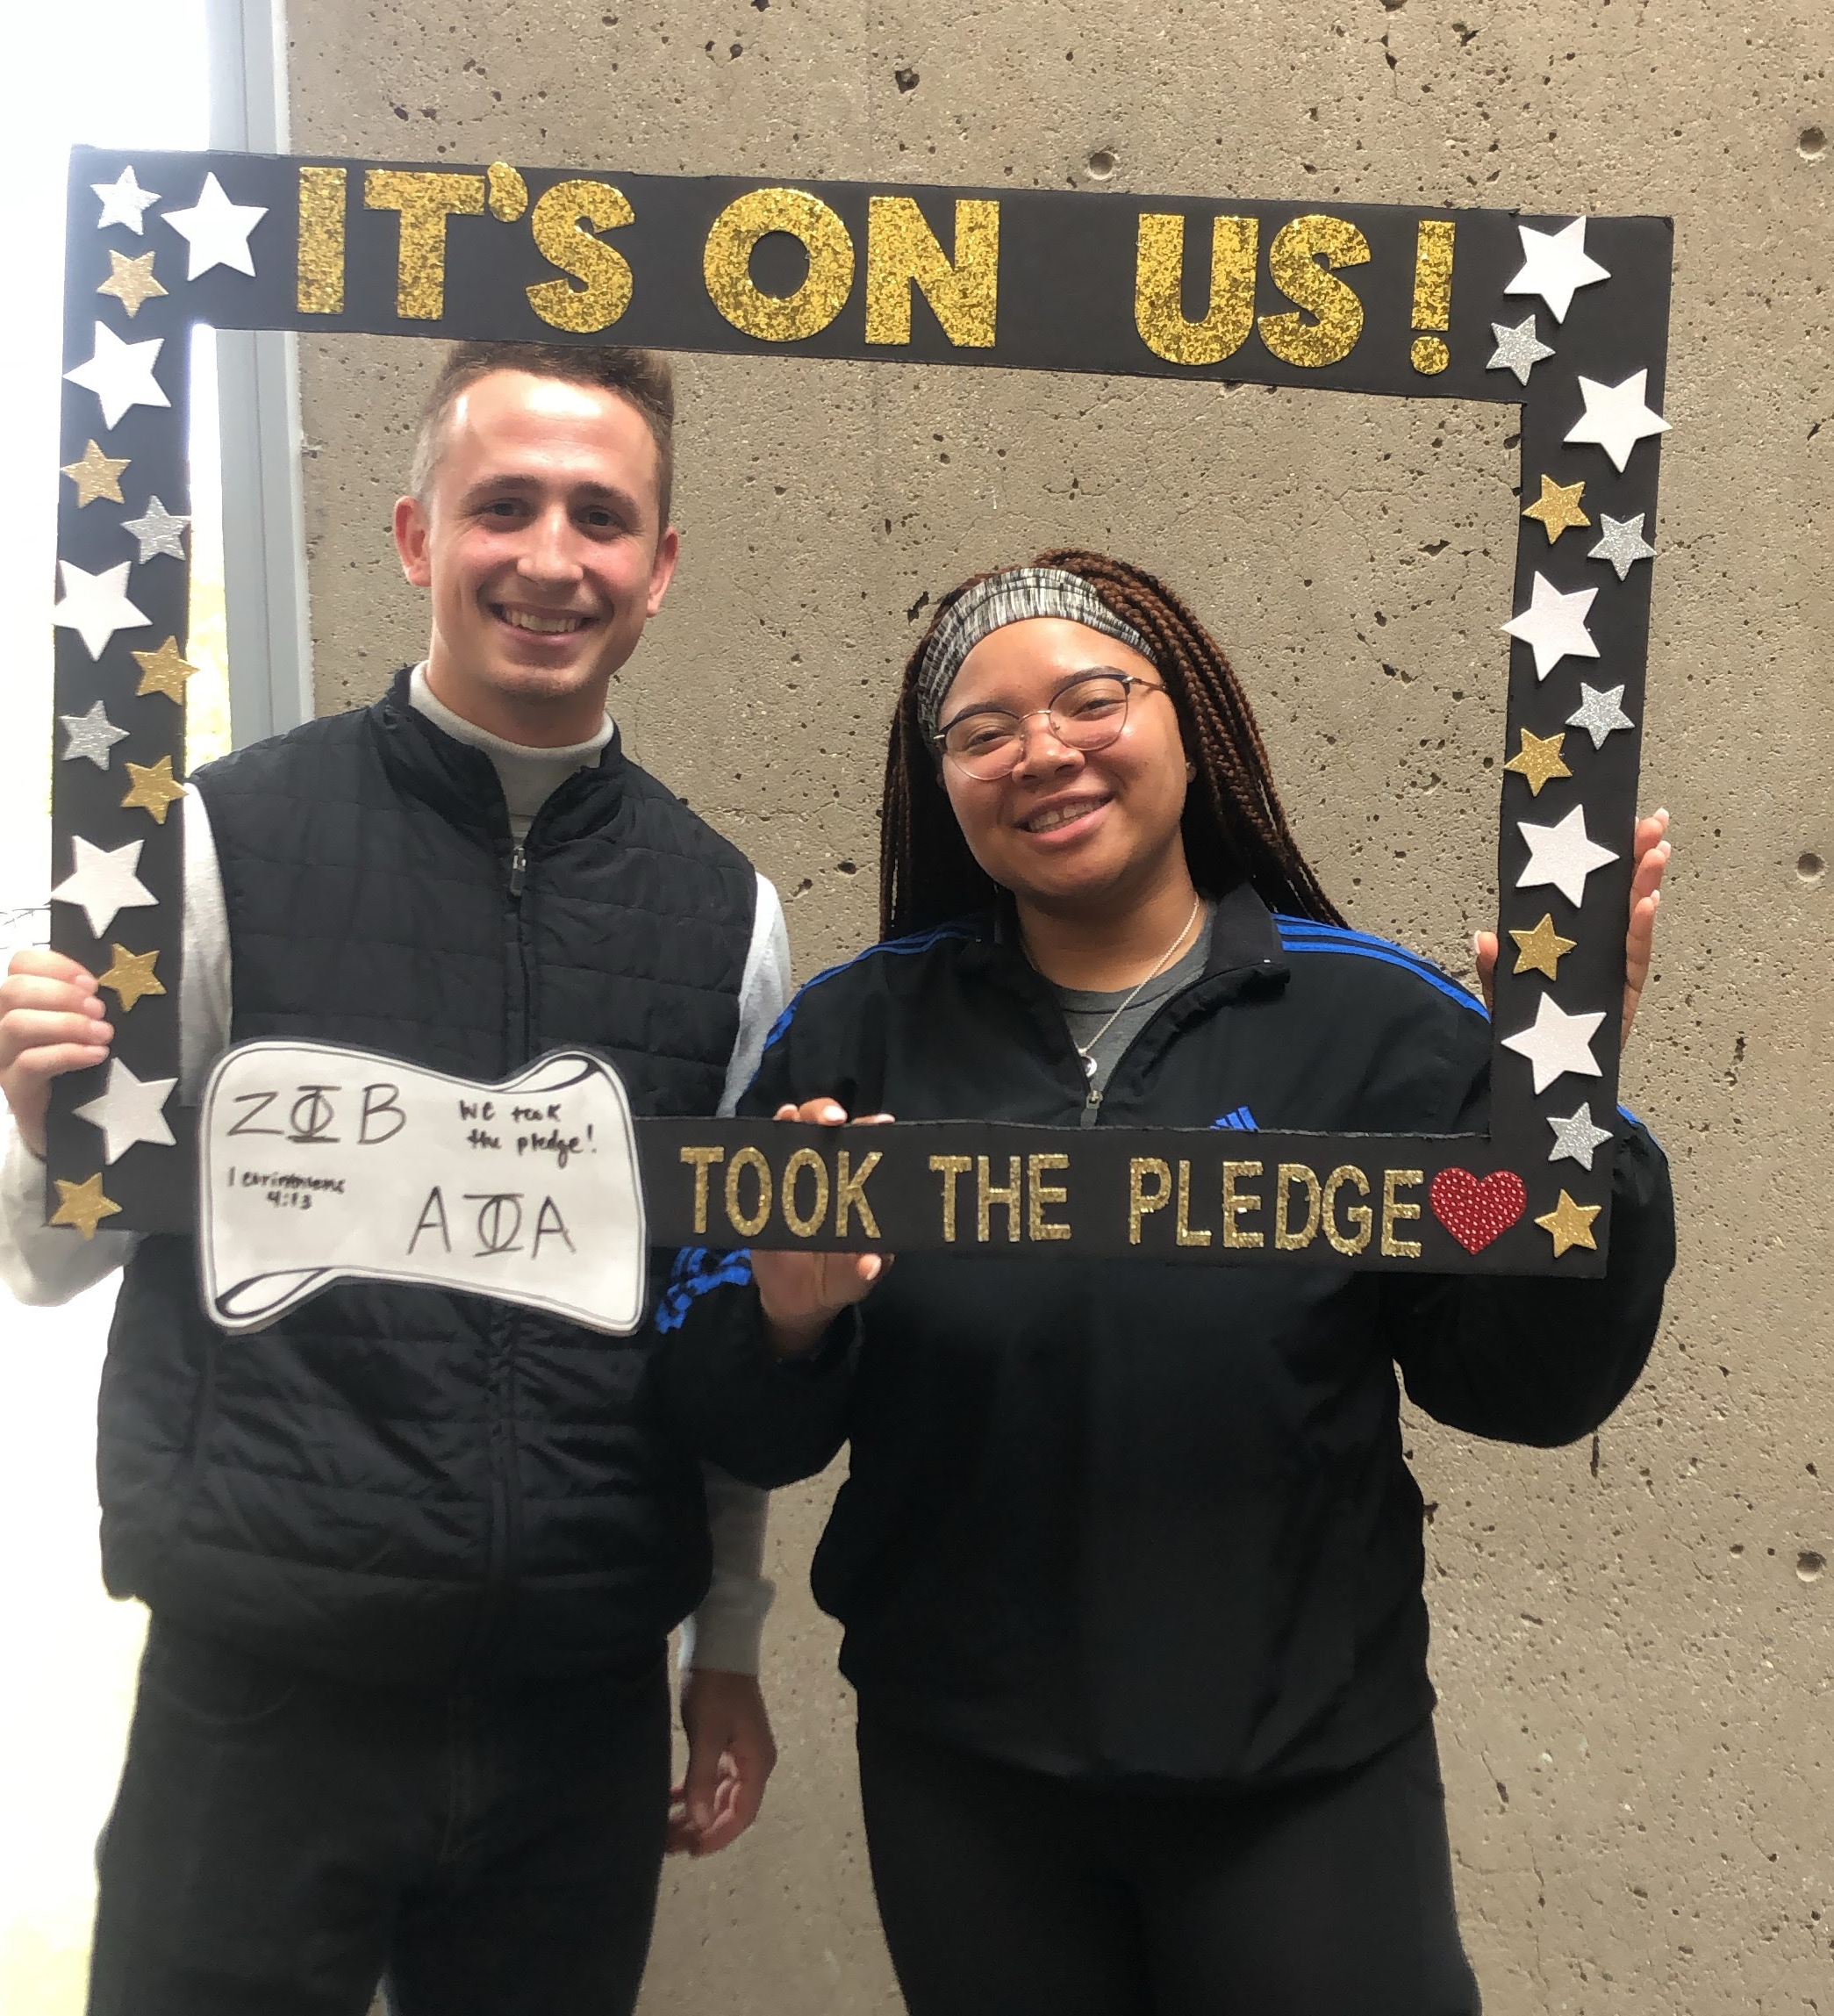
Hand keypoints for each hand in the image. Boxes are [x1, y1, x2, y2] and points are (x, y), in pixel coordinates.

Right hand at [0, 949, 113, 1158]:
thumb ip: (86, 1003)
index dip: (55, 965)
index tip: (91, 982)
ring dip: (66, 1023)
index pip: (20, 963)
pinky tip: (96, 1055)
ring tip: (103, 1034)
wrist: (69, 1124)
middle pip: (13, 991)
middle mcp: (3, 1026)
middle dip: (62, 994)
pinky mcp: (15, 1089)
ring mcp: (4, 1058)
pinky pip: (30, 1063)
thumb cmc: (80, 1067)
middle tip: (99, 1010)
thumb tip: (112, 983)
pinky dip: (68, 1053)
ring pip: (16, 1024)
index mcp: (20, 1003)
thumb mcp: (84, 1027)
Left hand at [667, 1668, 776, 1855]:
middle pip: (729, 1807)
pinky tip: (668, 1802)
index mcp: (757, 1763)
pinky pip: (709, 1778)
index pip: (741, 1813)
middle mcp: (753, 1762)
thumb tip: (702, 1823)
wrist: (719, 1646)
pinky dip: (691, 1791)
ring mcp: (739, 1752)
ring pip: (717, 1794)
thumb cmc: (715, 1690)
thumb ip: (703, 1780)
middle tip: (669, 1845)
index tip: (691, 1851)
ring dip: (694, 1813)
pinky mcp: (724, 1742)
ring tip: (665, 1830)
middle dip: (701, 1828)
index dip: (718, 1836)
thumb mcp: (707, 1735)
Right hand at [752, 1100, 895, 1357]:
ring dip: (795, 1118)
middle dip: (829, 1114)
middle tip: (834, 1118)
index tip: (882, 1123)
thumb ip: (863, 1271)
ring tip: (793, 1115)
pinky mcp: (766, 1189)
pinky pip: (764, 1159)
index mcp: (859, 1188)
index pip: (869, 1150)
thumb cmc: (839, 1278)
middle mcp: (829, 1172)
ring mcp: (795, 1176)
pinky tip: (764, 1132)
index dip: (875, 1133)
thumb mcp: (855, 1279)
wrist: (796, 1300)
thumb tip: (869, 1264)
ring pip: (796, 1133)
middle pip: (830, 1131)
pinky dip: (764, 1139)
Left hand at [1476, 809, 1669, 1044]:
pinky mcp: (1623, 1002)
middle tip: (1653, 823)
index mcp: (1575, 949)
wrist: (1540, 1086)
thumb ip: (1495, 970)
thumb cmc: (1528, 1039)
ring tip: (1656, 853)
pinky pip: (1633, 963)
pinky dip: (1639, 932)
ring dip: (1646, 888)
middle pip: (1622, 904)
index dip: (1608, 864)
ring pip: (1634, 926)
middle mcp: (1600, 958)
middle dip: (1638, 862)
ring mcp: (1614, 978)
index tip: (1620, 827)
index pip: (1594, 899)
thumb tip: (1484, 938)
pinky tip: (1647, 905)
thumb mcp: (1504, 1000)